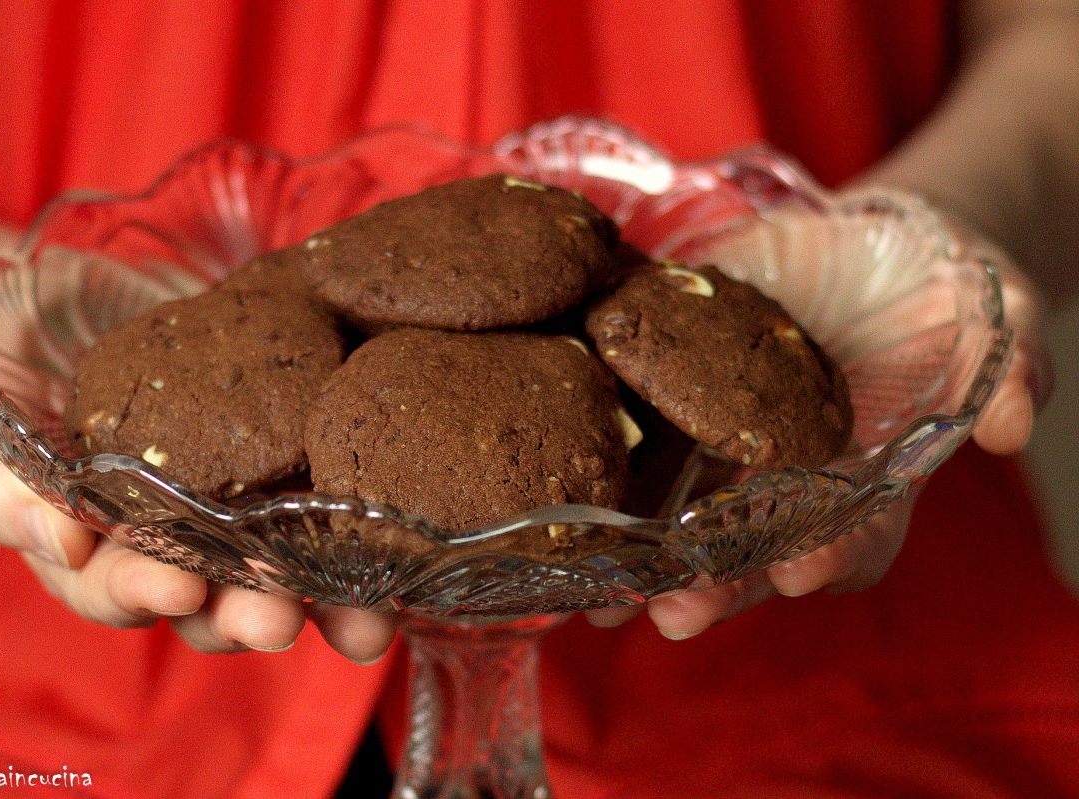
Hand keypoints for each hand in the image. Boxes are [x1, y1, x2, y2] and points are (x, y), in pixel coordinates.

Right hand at [0, 384, 394, 661]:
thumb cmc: (16, 365)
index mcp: (95, 547)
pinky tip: (398, 566)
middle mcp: (172, 544)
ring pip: (280, 576)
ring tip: (363, 622)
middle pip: (209, 602)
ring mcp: (235, 511)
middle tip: (278, 619)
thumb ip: (1, 483)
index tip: (176, 589)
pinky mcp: (287, 466)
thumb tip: (56, 541)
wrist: (78, 296)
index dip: (143, 596)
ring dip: (322, 606)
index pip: (113, 590)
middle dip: (246, 615)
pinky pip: (327, 515)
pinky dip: (363, 547)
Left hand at [589, 231, 1051, 638]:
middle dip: (718, 587)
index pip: (855, 536)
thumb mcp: (990, 305)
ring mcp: (723, 449)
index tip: (805, 569)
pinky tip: (558, 524)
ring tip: (603, 602)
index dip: (832, 556)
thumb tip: (1013, 425)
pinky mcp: (668, 401)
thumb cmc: (935, 279)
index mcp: (865, 475)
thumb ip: (1010, 363)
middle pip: (753, 554)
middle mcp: (787, 480)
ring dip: (643, 570)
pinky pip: (632, 457)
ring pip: (682, 528)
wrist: (859, 237)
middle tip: (678, 613)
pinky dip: (599, 493)